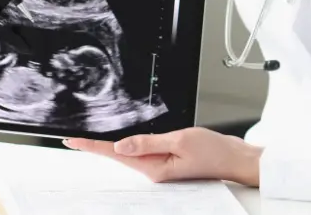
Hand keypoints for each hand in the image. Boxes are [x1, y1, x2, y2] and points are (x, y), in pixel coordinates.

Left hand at [63, 127, 262, 186]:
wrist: (236, 159)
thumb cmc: (215, 151)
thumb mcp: (179, 141)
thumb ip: (147, 143)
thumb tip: (120, 146)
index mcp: (155, 169)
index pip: (116, 155)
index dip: (93, 147)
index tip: (73, 142)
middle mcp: (156, 170)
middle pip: (120, 156)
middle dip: (98, 147)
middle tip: (75, 139)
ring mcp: (163, 166)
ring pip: (133, 153)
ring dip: (114, 145)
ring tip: (93, 140)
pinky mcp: (170, 160)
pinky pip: (146, 152)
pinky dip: (133, 144)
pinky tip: (125, 140)